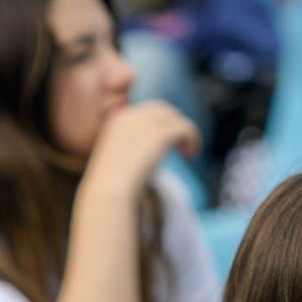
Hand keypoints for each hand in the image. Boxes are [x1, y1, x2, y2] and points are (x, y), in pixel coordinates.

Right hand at [81, 101, 202, 191]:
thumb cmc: (109, 187)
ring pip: (177, 119)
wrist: (108, 192)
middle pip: (163, 109)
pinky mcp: (161, 133)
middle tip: (182, 145)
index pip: (145, 112)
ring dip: (186, 133)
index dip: (160, 124)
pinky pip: (185, 128)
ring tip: (189, 152)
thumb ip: (131, 151)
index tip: (166, 143)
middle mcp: (131, 116)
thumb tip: (150, 154)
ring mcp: (146, 122)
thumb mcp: (115, 162)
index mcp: (118, 120)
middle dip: (174, 124)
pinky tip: (192, 154)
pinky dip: (193, 138)